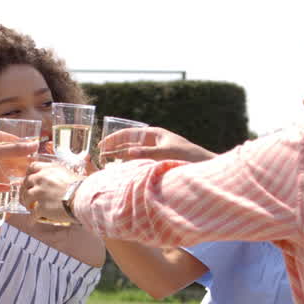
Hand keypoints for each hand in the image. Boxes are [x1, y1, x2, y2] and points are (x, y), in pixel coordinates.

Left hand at [24, 160, 79, 224]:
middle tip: (27, 195)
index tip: (30, 180)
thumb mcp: (70, 173)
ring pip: (26, 197)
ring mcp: (40, 193)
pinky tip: (32, 221)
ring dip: (26, 203)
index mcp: (49, 169)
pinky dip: (31, 218)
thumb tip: (61, 175)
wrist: (84, 199)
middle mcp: (42, 178)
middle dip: (25, 189)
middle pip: (26, 182)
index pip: (32, 167)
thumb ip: (58, 174)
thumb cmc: (81, 187)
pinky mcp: (41, 207)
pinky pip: (32, 213)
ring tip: (29, 208)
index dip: (29, 174)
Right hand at [98, 127, 214, 163]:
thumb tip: (126, 152)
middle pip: (128, 142)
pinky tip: (123, 170)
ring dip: (120, 156)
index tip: (101, 145)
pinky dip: (130, 164)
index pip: (128, 133)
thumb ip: (146, 153)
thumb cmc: (187, 156)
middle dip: (114, 147)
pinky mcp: (158, 161)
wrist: (203, 165)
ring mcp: (155, 151)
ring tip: (107, 162)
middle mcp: (153, 141)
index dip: (113, 138)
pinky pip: (139, 161)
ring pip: (133, 152)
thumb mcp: (165, 153)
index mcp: (154, 133)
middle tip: (100, 154)